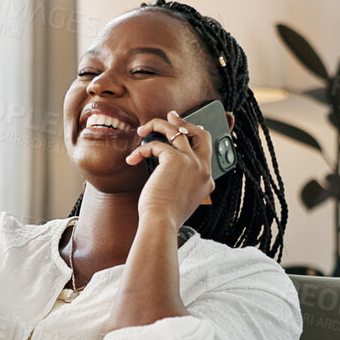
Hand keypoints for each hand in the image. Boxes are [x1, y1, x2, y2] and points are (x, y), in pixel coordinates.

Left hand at [126, 108, 214, 223]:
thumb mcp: (179, 198)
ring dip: (159, 125)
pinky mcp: (176, 159)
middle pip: (201, 134)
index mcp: (207, 181)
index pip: (206, 152)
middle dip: (185, 122)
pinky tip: (133, 159)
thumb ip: (180, 181)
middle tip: (171, 116)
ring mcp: (193, 163)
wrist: (162, 223)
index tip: (184, 132)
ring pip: (177, 131)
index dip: (195, 139)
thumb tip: (164, 163)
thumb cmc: (165, 216)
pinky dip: (142, 150)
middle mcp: (204, 169)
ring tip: (144, 129)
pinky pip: (156, 144)